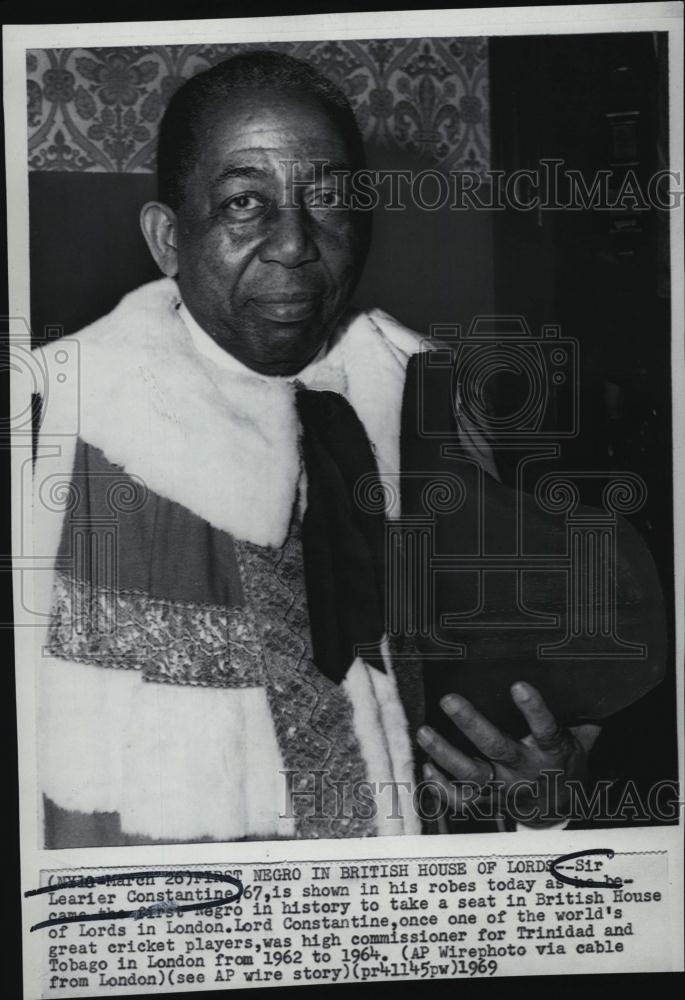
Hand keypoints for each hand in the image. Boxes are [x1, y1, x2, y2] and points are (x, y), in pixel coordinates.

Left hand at [417, 681, 599, 827]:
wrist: (560, 808)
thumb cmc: (562, 759)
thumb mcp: (578, 736)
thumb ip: (576, 711)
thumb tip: (583, 675)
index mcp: (552, 752)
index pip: (546, 729)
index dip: (534, 709)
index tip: (518, 685)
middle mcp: (526, 771)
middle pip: (497, 748)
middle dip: (471, 724)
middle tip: (449, 700)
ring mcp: (505, 790)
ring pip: (472, 774)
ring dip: (445, 754)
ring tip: (424, 732)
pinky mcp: (489, 803)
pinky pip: (463, 801)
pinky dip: (443, 788)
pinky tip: (428, 767)